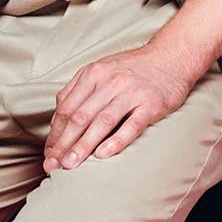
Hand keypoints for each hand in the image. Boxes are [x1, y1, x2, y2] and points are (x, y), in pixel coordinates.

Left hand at [42, 43, 195, 172]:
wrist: (172, 56)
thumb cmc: (134, 68)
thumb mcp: (102, 69)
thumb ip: (80, 89)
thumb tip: (59, 118)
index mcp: (93, 74)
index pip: (66, 108)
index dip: (55, 133)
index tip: (49, 154)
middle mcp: (109, 82)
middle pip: (80, 117)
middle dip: (63, 144)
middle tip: (52, 165)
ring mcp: (131, 93)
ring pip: (101, 122)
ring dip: (83, 146)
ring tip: (70, 165)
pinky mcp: (151, 104)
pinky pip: (131, 125)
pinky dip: (116, 141)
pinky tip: (102, 155)